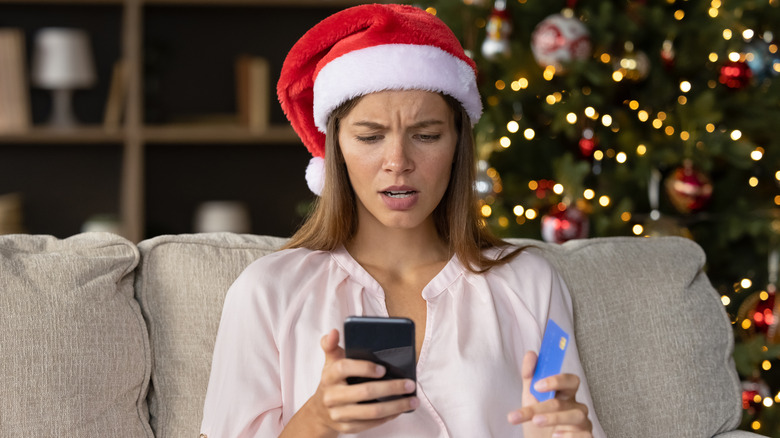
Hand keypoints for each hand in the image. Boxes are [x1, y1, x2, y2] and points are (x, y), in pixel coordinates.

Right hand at [283, 329, 417, 436]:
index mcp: (329, 375)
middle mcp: (332, 395)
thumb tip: (334, 331)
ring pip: (371, 411)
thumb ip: (332, 345)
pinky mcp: (346, 427)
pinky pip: (371, 424)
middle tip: (409, 384)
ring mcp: (339, 413)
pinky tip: (400, 410)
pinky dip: (389, 417)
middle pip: (364, 392)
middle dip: (391, 388)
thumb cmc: (332, 381)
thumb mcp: (330, 362)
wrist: (319, 412)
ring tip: (412, 400)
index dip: (364, 368)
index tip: (383, 368)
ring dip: (396, 406)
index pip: (344, 368)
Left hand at [506, 351, 591, 437]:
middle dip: (542, 406)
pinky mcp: (586, 437)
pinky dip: (568, 435)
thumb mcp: (530, 398)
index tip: (537, 386)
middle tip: (527, 414)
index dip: (556, 380)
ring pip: (575, 416)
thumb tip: (531, 354)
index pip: (570, 380)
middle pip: (565, 401)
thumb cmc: (538, 421)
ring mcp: (583, 423)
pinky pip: (583, 435)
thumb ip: (530, 376)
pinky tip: (555, 436)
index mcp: (565, 394)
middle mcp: (576, 407)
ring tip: (536, 423)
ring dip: (553, 419)